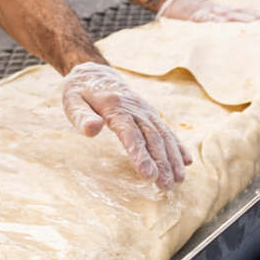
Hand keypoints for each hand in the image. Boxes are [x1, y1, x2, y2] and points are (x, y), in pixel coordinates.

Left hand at [60, 61, 192, 188]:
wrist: (96, 74)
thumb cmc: (80, 93)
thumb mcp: (72, 102)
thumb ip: (81, 117)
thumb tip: (92, 130)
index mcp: (115, 107)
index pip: (130, 133)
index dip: (140, 154)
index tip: (148, 174)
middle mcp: (135, 109)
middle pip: (152, 137)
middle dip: (161, 163)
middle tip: (166, 186)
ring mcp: (146, 112)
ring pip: (164, 135)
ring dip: (173, 159)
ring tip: (178, 181)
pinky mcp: (150, 115)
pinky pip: (167, 130)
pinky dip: (178, 146)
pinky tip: (186, 162)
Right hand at [157, 0, 259, 21]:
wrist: (172, 3)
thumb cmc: (192, 14)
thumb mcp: (211, 18)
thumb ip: (222, 25)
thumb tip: (237, 32)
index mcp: (222, 12)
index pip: (243, 12)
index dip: (257, 14)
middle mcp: (218, 11)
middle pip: (239, 13)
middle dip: (254, 16)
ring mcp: (207, 13)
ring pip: (225, 16)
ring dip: (238, 19)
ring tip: (252, 23)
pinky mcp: (195, 17)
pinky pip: (204, 20)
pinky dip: (212, 21)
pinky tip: (219, 23)